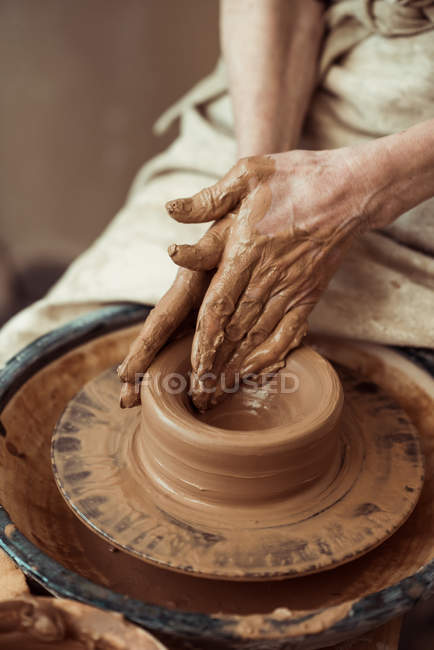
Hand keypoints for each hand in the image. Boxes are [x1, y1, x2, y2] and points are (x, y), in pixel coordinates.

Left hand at [119, 148, 369, 409]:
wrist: (352, 190)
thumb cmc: (297, 177)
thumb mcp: (250, 172)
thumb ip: (209, 198)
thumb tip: (170, 209)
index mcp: (247, 249)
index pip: (219, 305)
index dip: (204, 340)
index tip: (192, 366)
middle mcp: (267, 276)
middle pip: (235, 331)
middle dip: (214, 365)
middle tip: (198, 394)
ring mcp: (291, 288)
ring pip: (259, 337)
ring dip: (237, 367)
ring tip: (218, 392)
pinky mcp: (309, 294)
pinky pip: (290, 333)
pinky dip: (272, 355)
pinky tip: (256, 373)